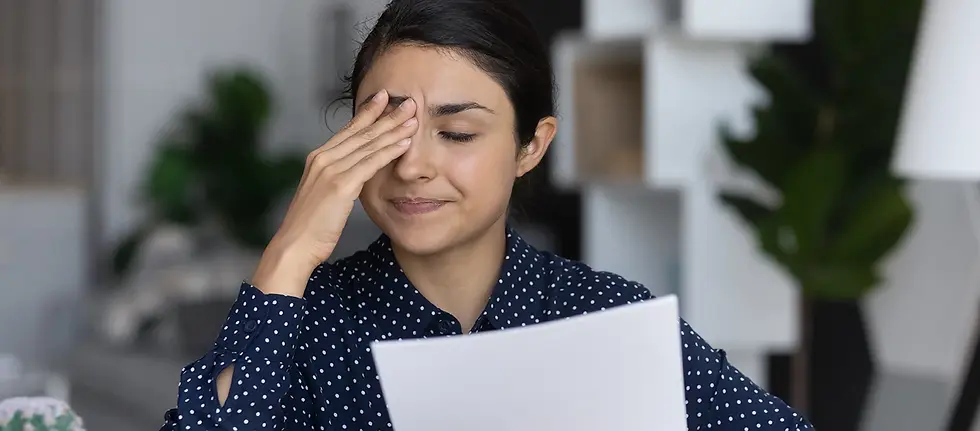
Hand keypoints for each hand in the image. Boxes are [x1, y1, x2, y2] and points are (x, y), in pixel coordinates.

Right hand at [252, 90, 417, 296]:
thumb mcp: (324, 196)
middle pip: (361, 132)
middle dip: (387, 115)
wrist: (295, 245)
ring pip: (369, 144)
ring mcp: (331, 170)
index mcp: (318, 159)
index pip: (348, 130)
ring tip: (413, 117)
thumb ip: (338, 179)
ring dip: (393, 129)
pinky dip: (390, 150)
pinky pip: (371, 163)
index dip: (367, 113)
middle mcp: (323, 158)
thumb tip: (356, 173)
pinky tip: (405, 142)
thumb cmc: (310, 227)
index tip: (384, 98)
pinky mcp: (341, 185)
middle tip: (409, 101)